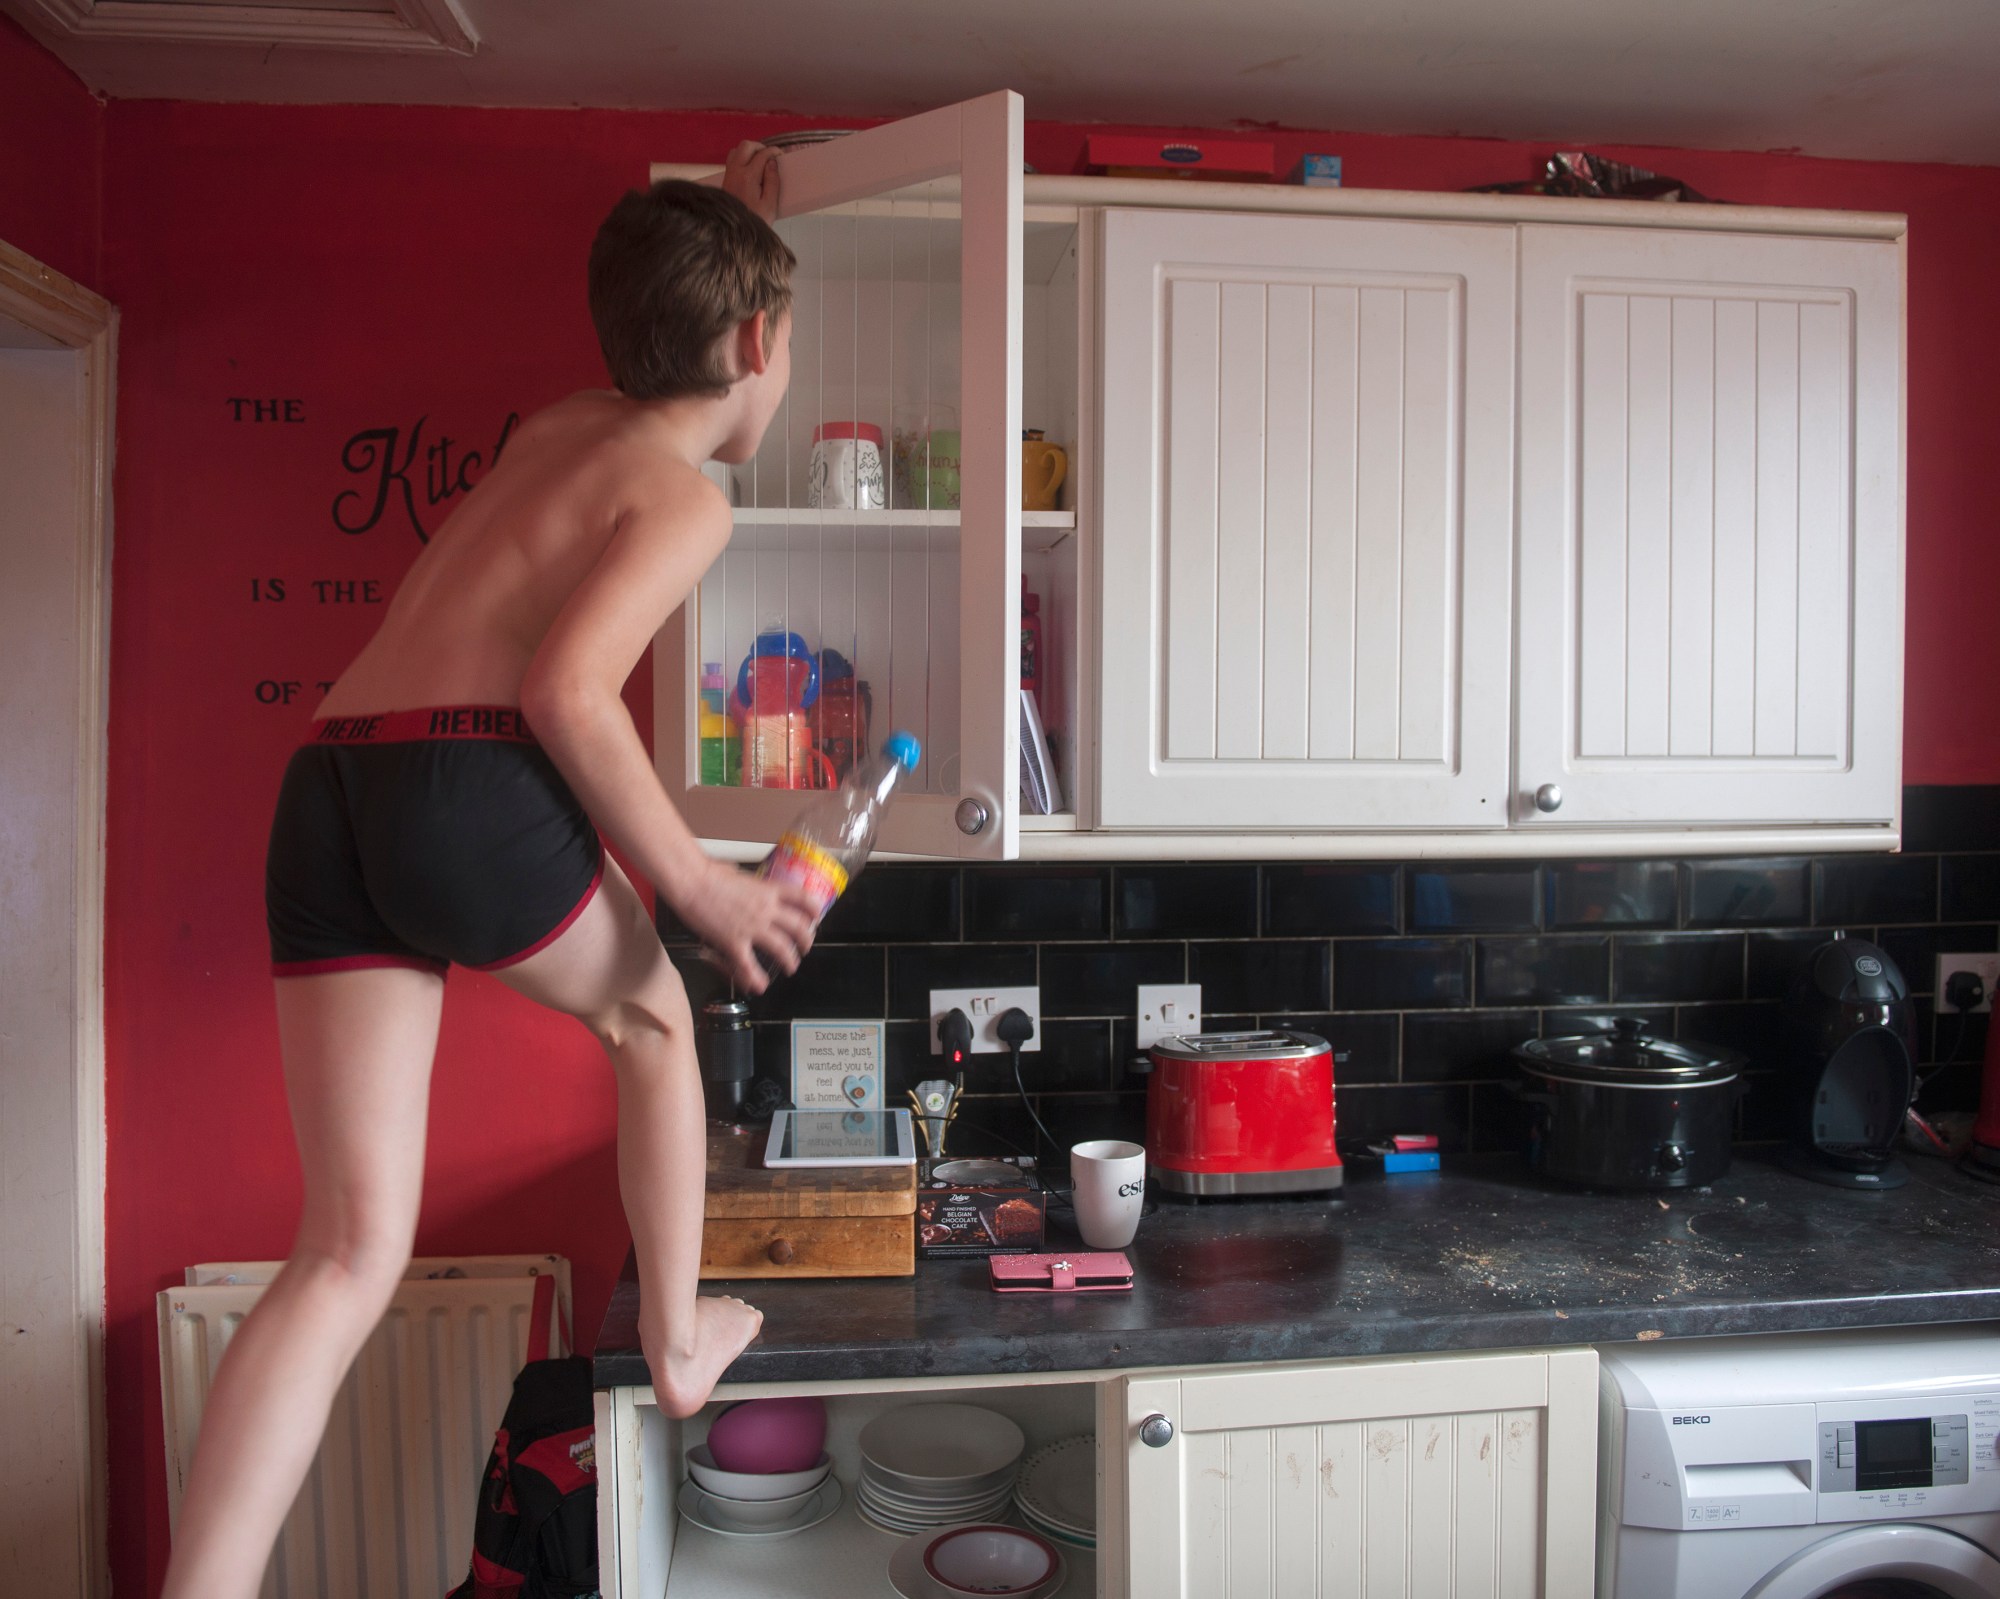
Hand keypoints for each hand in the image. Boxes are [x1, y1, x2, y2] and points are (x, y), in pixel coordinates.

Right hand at [673, 858, 818, 992]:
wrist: (691, 881)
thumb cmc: (708, 873)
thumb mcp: (737, 872)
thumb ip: (747, 882)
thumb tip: (742, 880)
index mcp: (768, 890)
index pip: (803, 899)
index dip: (814, 910)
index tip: (816, 918)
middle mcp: (766, 909)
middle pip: (799, 927)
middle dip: (806, 941)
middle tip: (805, 948)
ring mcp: (752, 927)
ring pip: (782, 948)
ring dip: (790, 960)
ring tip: (790, 967)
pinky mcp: (734, 942)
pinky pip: (749, 966)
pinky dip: (756, 978)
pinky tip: (760, 986)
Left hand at [723, 141, 779, 221]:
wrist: (733, 232)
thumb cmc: (754, 221)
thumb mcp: (770, 204)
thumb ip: (773, 181)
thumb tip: (772, 163)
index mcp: (748, 177)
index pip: (762, 154)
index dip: (774, 151)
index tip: (780, 155)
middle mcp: (736, 172)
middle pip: (746, 145)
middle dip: (760, 147)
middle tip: (770, 155)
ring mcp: (729, 174)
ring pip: (737, 150)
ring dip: (749, 151)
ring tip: (760, 161)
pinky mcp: (726, 179)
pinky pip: (732, 160)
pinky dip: (742, 158)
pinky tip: (750, 168)